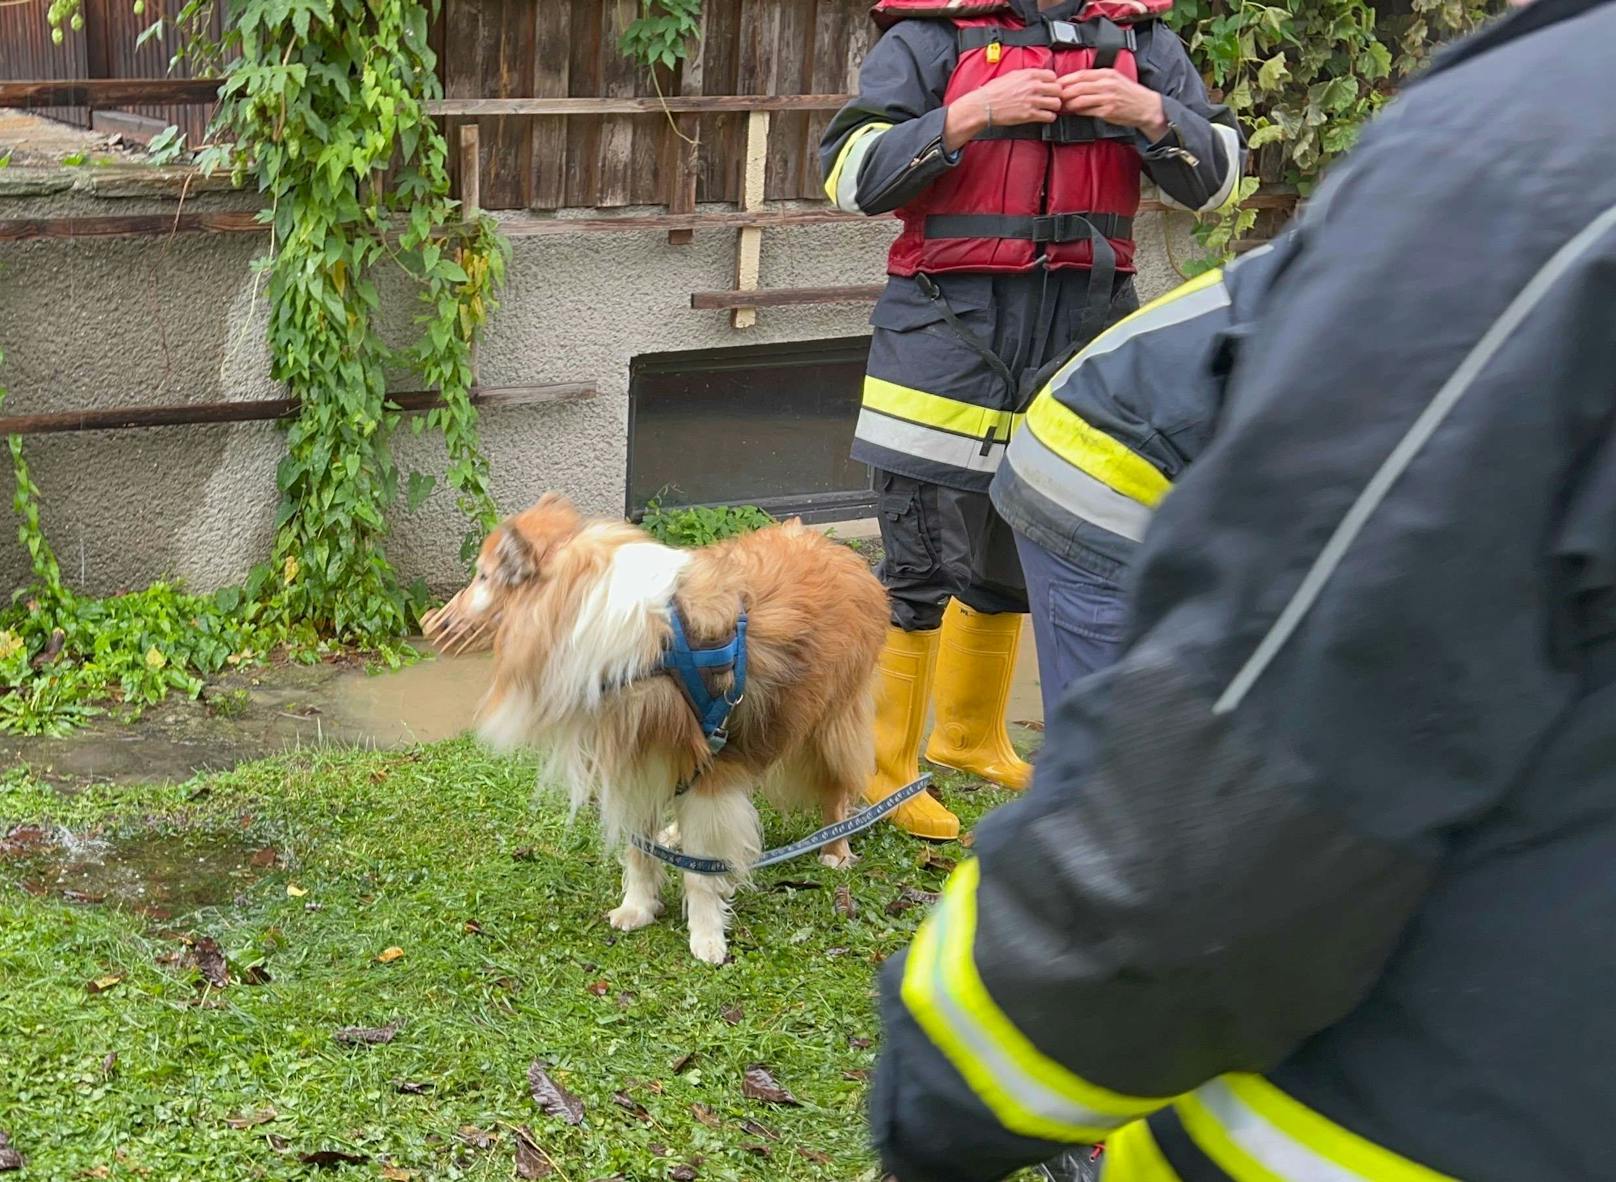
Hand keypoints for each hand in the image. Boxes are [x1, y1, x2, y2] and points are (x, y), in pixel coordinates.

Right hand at [943, 69, 1061, 150]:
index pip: (1053, 76)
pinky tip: (1044, 116)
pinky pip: (1050, 116)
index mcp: (1029, 75)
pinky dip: (1049, 117)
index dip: (1052, 82)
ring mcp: (1033, 101)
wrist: (984, 105)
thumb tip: (1035, 77)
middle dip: (1055, 94)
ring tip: (1049, 108)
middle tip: (1051, 98)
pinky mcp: (1030, 115)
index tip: (1049, 87)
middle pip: (1058, 89)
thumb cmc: (993, 91)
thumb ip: (1027, 75)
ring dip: (1054, 106)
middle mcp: (1034, 87)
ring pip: (1056, 103)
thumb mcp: (1011, 75)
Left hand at [1058, 69, 1169, 140]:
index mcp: (1107, 74)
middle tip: (1055, 97)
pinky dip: (1078, 112)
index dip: (1066, 79)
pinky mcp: (1107, 111)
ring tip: (1062, 106)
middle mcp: (1106, 84)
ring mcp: (1107, 98)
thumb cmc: (1130, 95)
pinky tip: (1073, 113)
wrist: (1146, 106)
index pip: (1081, 74)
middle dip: (1064, 92)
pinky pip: (1087, 111)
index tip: (1057, 83)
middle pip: (1078, 86)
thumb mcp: (1115, 80)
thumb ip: (1098, 80)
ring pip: (1080, 99)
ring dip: (1068, 104)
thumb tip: (1078, 83)